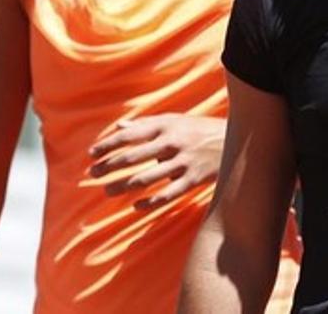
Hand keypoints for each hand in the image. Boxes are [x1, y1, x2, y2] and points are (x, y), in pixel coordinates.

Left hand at [88, 114, 225, 210]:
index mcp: (165, 127)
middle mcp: (171, 144)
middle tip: (92, 174)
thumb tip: (119, 127)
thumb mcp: (174, 120)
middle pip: (132, 157)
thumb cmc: (198, 129)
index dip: (107, 145)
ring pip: (146, 178)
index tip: (91, 154)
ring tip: (107, 191)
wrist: (236, 139)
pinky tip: (136, 206)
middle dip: (108, 166)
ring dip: (123, 186)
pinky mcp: (193, 180)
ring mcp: (182, 163)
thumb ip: (146, 124)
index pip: (129, 136)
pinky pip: (167, 195)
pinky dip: (149, 202)